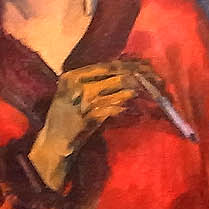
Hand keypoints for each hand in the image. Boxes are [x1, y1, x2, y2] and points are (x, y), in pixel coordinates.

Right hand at [29, 59, 165, 189]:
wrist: (53, 143)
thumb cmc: (64, 119)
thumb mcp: (73, 93)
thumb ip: (94, 82)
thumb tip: (125, 72)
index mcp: (71, 76)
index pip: (106, 65)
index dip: (128, 64)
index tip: (145, 66)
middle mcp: (77, 85)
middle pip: (115, 74)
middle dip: (138, 75)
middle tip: (155, 78)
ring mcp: (84, 101)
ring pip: (118, 89)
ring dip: (136, 90)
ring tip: (151, 90)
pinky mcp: (90, 117)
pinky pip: (114, 107)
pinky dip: (125, 105)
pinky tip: (133, 106)